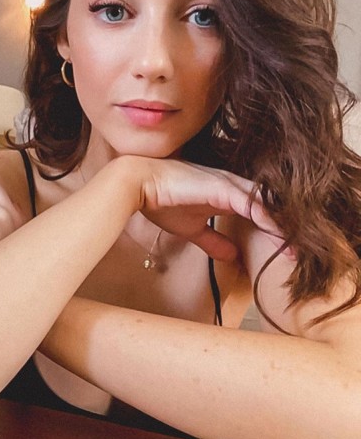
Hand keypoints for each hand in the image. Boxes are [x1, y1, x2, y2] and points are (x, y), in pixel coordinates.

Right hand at [135, 157, 284, 261]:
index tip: (287, 254)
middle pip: (269, 207)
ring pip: (266, 205)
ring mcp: (229, 184)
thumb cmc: (161, 201)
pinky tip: (279, 235)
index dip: (275, 231)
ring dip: (282, 227)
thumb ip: (213, 240)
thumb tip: (232, 256)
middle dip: (286, 230)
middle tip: (301, 254)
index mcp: (227, 194)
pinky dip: (268, 219)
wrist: (138, 183)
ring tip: (296, 250)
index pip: (260, 212)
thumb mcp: (192, 228)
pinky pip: (253, 204)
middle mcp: (233, 185)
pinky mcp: (222, 186)